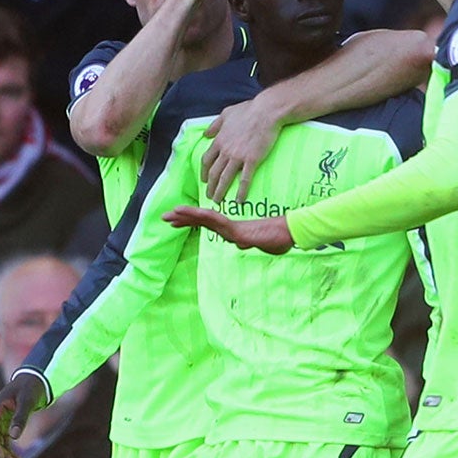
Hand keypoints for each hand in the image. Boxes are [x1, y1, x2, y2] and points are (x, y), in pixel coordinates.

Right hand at [0, 372, 48, 457]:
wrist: (36, 378)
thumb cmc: (32, 387)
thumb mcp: (28, 401)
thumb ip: (21, 418)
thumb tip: (13, 437)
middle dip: (1, 453)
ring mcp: (0, 420)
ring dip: (5, 454)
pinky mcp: (7, 423)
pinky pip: (4, 440)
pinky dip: (9, 450)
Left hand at [163, 206, 293, 253]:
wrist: (293, 233)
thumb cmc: (279, 237)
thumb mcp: (260, 244)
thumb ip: (248, 242)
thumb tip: (240, 244)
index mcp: (233, 230)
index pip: (208, 224)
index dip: (191, 220)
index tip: (175, 220)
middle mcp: (230, 227)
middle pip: (203, 220)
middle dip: (183, 218)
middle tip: (164, 216)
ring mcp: (233, 228)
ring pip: (206, 219)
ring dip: (188, 216)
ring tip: (171, 213)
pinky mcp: (238, 231)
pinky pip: (217, 223)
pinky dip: (202, 217)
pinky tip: (191, 214)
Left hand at [200, 95, 282, 201]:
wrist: (267, 111)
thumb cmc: (248, 110)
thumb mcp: (227, 114)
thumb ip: (215, 125)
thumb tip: (206, 134)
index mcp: (219, 140)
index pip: (207, 160)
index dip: (204, 172)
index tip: (204, 180)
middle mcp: (225, 151)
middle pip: (213, 172)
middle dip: (210, 186)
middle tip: (209, 196)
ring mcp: (238, 156)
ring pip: (225, 178)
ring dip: (220, 191)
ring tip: (217, 201)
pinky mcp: (252, 160)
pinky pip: (244, 179)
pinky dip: (240, 191)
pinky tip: (239, 200)